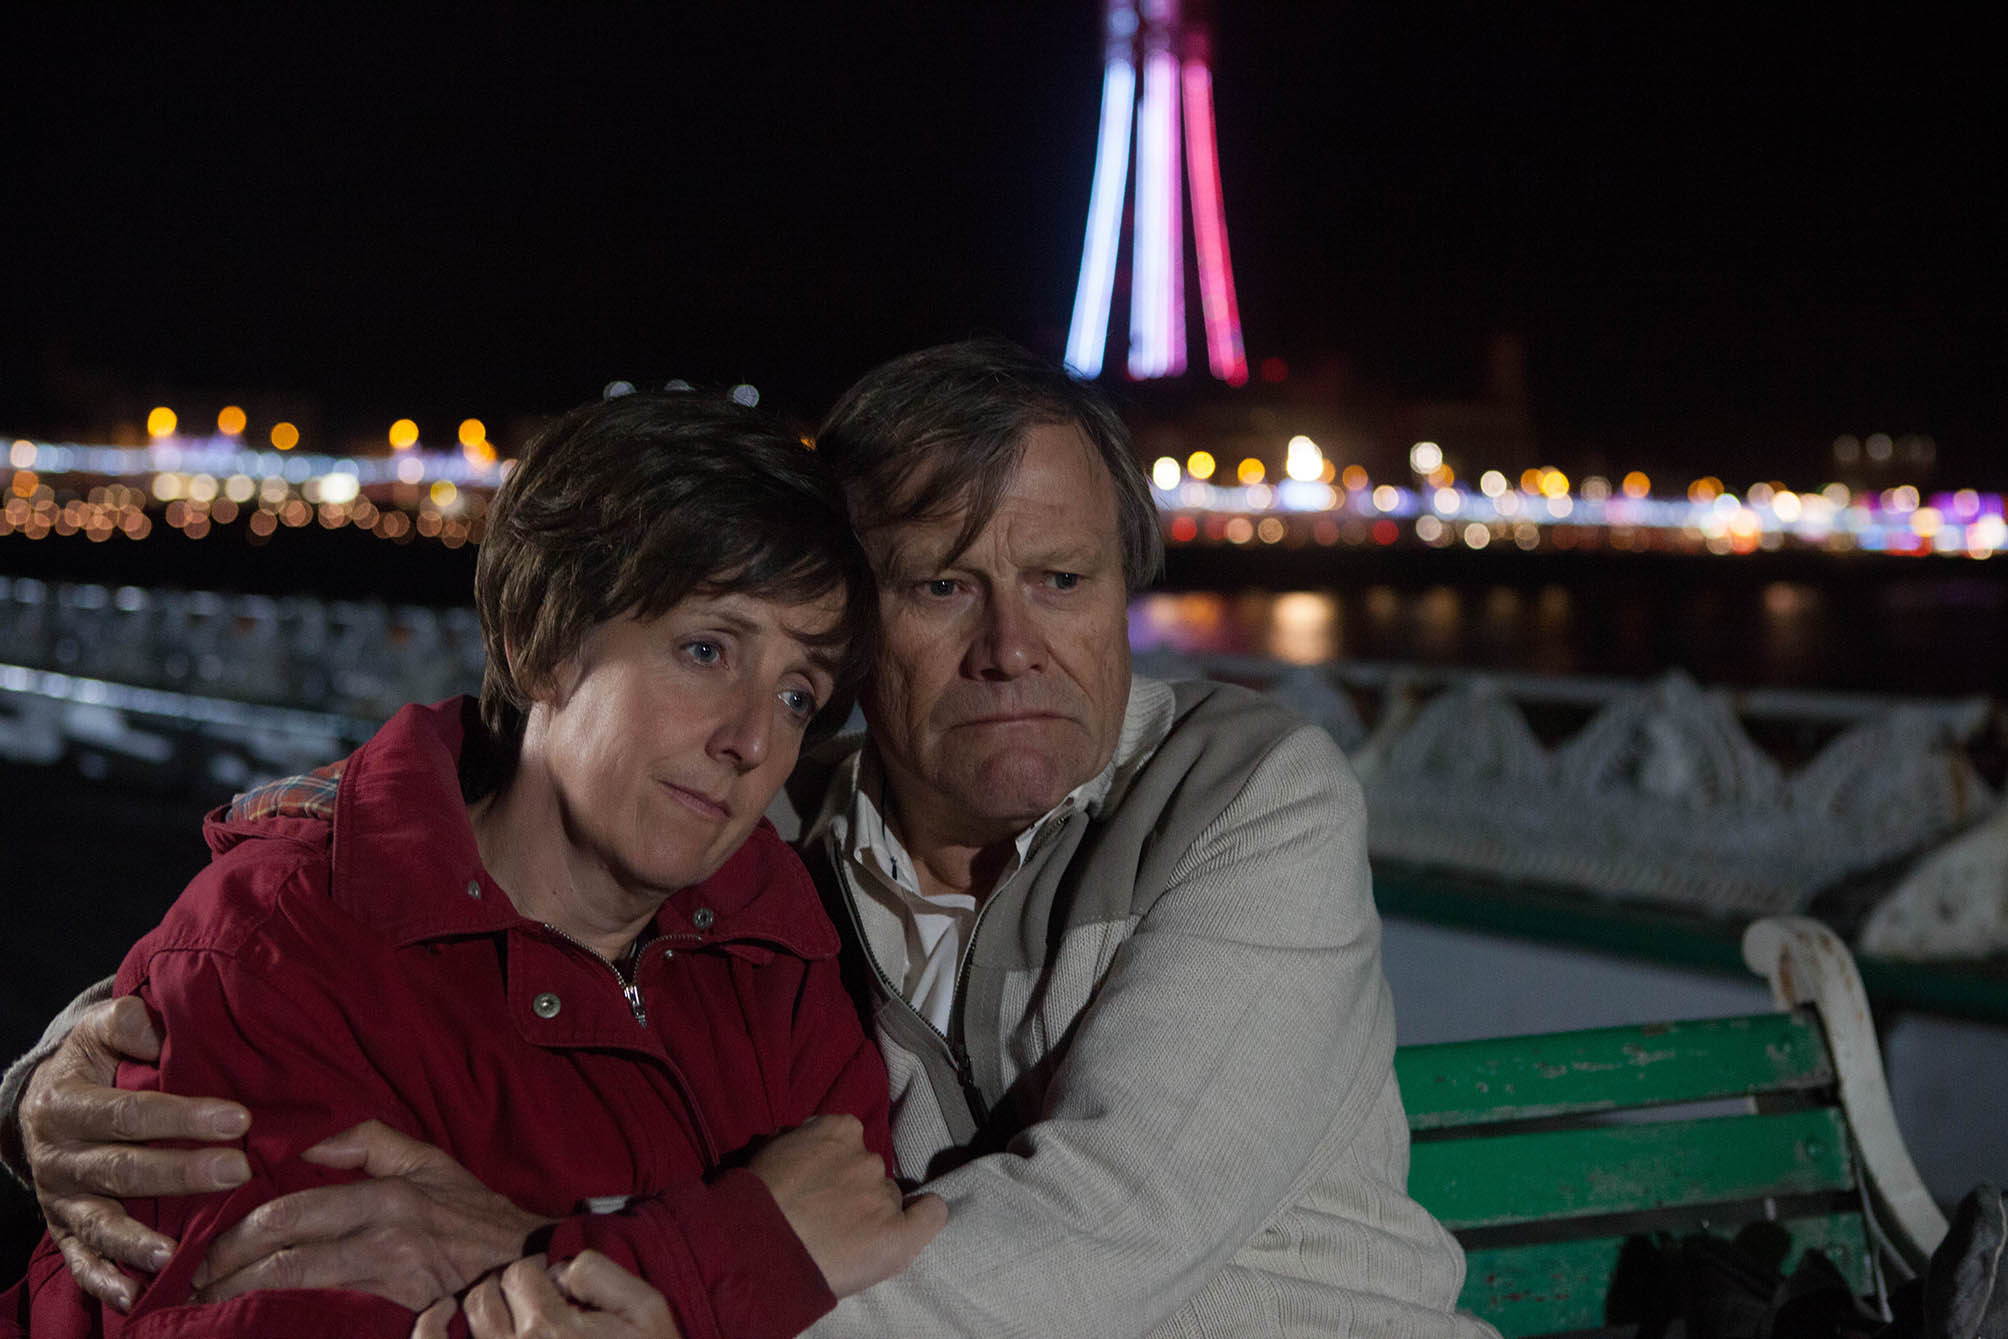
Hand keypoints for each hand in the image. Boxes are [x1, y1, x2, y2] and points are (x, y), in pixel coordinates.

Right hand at [20, 994, 250, 1310]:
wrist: (42, 1100)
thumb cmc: (94, 1061)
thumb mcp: (101, 1030)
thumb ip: (129, 1024)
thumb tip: (163, 1033)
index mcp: (66, 1104)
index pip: (130, 1113)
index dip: (182, 1116)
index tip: (237, 1118)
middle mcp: (59, 1156)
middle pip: (123, 1168)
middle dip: (181, 1173)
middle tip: (238, 1170)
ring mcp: (60, 1199)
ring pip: (101, 1223)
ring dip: (139, 1240)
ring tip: (177, 1252)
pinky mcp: (64, 1229)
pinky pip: (81, 1260)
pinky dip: (104, 1281)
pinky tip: (135, 1294)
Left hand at [192, 1119, 553, 1310]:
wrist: (528, 1265)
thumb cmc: (475, 1215)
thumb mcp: (432, 1164)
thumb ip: (372, 1142)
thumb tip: (310, 1141)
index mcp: (386, 1195)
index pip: (290, 1213)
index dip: (236, 1235)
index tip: (206, 1249)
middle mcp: (383, 1237)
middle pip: (282, 1255)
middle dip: (226, 1272)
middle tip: (194, 1284)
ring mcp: (389, 1282)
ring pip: (294, 1292)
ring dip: (242, 1303)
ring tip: (210, 1308)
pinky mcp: (394, 1314)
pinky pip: (325, 1320)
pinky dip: (284, 1323)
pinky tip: (256, 1327)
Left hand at [410, 1253, 682, 1338]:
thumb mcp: (645, 1309)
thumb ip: (600, 1274)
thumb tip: (558, 1268)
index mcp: (551, 1328)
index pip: (520, 1274)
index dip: (535, 1273)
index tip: (551, 1287)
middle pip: (484, 1295)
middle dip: (504, 1288)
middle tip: (526, 1300)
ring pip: (459, 1322)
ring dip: (471, 1308)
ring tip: (488, 1305)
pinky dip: (428, 1330)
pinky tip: (441, 1317)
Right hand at [749, 1114, 944, 1297]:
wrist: (754, 1250)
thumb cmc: (754, 1200)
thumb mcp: (773, 1149)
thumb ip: (804, 1141)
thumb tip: (812, 1146)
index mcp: (839, 1130)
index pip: (851, 1141)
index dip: (836, 1165)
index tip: (821, 1185)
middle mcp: (866, 1158)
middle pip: (871, 1174)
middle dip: (853, 1193)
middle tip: (826, 1219)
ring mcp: (883, 1195)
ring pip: (889, 1200)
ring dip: (872, 1215)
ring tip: (841, 1243)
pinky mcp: (897, 1233)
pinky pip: (931, 1214)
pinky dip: (927, 1215)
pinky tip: (917, 1222)